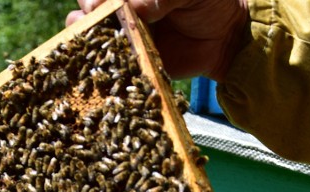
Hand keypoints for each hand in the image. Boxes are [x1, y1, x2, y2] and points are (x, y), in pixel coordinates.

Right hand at [66, 0, 249, 80]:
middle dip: (85, 13)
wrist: (224, 40)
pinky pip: (111, 65)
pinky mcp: (132, 62)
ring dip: (84, 37)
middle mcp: (123, 10)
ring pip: (91, 36)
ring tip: (90, 39)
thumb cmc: (208, 3)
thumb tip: (135, 8)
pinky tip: (100, 66)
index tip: (98, 3)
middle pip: (88, 9)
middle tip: (94, 17)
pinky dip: (102, 67)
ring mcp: (125, 37)